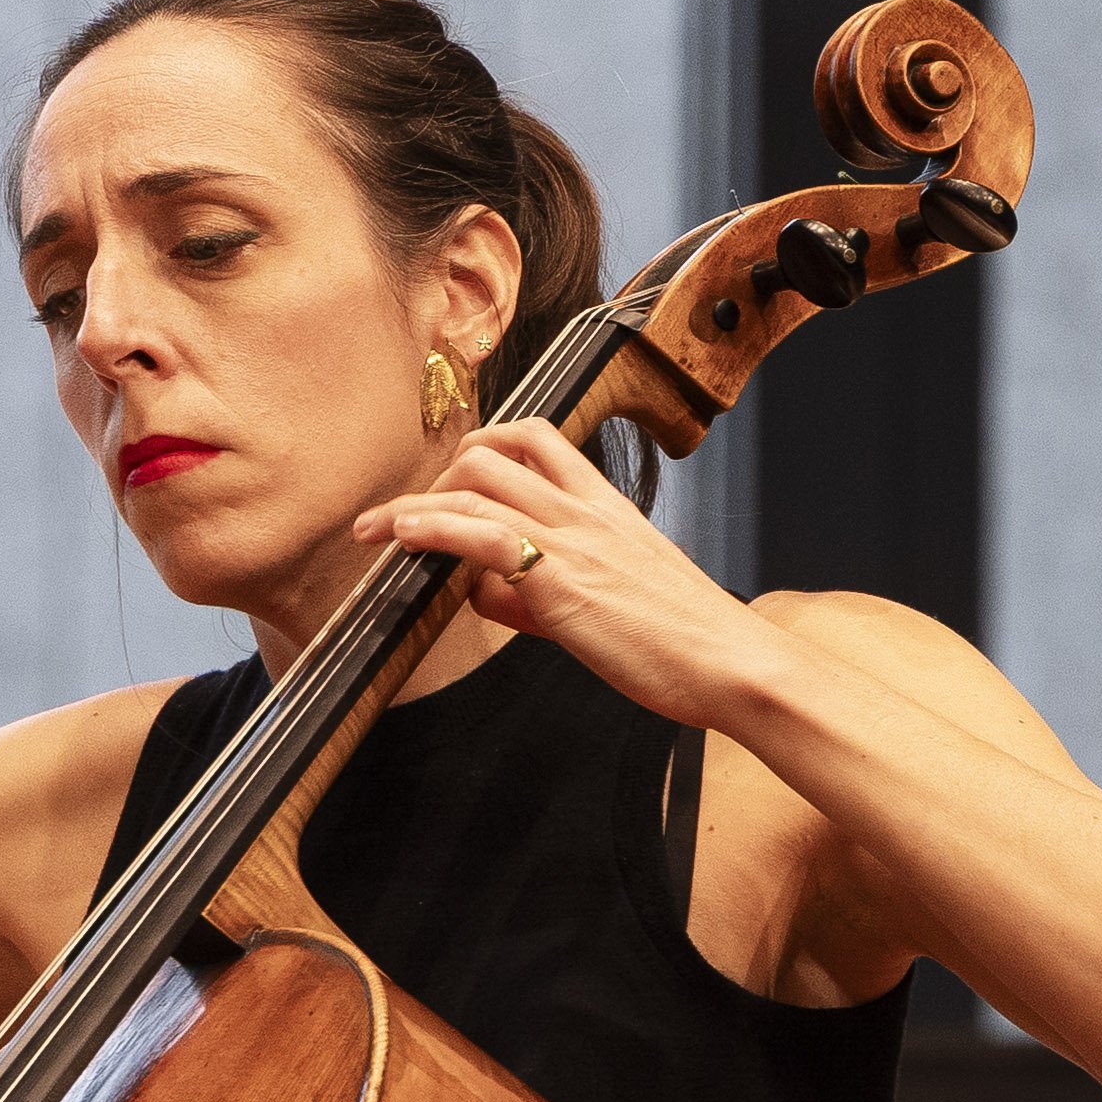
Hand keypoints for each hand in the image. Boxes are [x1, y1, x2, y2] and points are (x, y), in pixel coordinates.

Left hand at [356, 419, 769, 727]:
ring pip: (478, 486)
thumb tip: (487, 595)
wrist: (728, 662)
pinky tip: (402, 537)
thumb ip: (543, 594)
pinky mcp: (561, 579)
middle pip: (496, 453)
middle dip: (437, 478)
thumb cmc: (681, 641)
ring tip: (373, 530)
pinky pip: (483, 534)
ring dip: (414, 506)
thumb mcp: (611, 603)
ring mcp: (573, 538)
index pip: (538, 439)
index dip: (483, 446)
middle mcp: (586, 509)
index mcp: (605, 506)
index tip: (447, 477)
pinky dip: (434, 529)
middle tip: (400, 518)